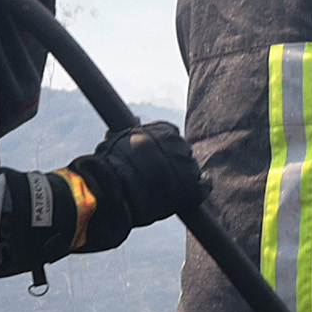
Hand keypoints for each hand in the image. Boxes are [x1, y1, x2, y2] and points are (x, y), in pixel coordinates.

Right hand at [69, 122, 206, 247]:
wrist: (109, 191)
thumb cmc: (107, 168)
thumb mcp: (115, 141)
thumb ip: (130, 133)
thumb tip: (138, 120)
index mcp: (162, 130)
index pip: (169, 134)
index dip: (163, 147)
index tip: (155, 156)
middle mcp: (178, 143)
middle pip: (181, 151)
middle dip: (172, 162)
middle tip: (159, 175)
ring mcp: (186, 165)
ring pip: (190, 168)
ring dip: (181, 177)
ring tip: (165, 188)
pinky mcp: (192, 187)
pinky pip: (204, 186)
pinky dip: (200, 188)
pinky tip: (192, 191)